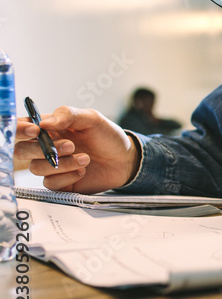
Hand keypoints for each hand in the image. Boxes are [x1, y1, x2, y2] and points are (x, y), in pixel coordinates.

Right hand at [14, 106, 138, 193]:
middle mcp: (46, 146)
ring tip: (85, 158)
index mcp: (49, 128)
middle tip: (70, 146)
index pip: (21, 128)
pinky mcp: (60, 182)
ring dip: (62, 164)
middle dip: (42, 149)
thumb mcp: (92, 118)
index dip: (20, 130)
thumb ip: (68, 115)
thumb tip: (43, 123)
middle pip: (22, 151)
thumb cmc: (107, 136)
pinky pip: (50, 183)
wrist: (125, 159)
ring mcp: (52, 165)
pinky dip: (67, 177)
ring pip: (37, 167)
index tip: (35, 131)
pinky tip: (82, 171)